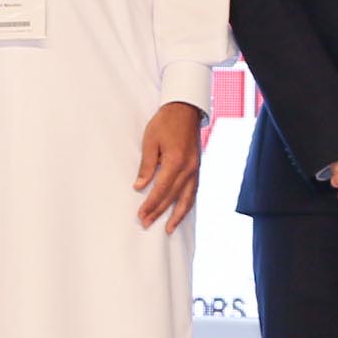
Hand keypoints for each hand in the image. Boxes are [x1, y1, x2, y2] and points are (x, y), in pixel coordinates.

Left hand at [134, 101, 206, 230]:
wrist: (185, 109)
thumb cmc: (165, 122)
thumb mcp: (150, 141)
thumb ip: (147, 165)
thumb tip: (140, 186)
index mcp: (175, 161)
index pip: (161, 190)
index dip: (150, 204)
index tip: (141, 214)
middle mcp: (188, 169)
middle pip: (172, 197)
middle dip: (159, 212)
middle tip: (146, 223)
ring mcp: (195, 169)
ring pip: (187, 198)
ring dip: (177, 215)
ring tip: (168, 228)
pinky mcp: (197, 168)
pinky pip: (193, 191)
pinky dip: (187, 204)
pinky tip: (181, 211)